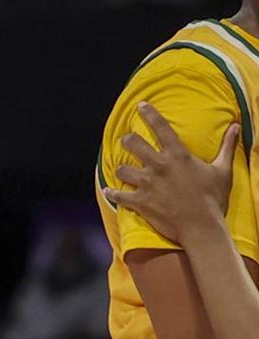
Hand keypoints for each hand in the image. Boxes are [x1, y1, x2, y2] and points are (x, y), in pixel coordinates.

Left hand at [105, 104, 239, 245]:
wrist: (201, 226)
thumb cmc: (213, 198)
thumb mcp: (223, 169)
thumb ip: (227, 146)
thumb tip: (236, 126)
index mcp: (178, 155)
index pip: (161, 128)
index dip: (149, 114)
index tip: (141, 106)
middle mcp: (159, 166)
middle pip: (133, 144)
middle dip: (127, 140)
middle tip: (126, 140)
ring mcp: (147, 184)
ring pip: (122, 170)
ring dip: (121, 170)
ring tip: (122, 171)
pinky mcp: (140, 202)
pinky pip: (118, 195)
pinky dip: (112, 193)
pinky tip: (108, 191)